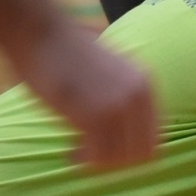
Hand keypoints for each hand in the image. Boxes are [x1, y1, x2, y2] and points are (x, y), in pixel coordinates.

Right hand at [22, 23, 158, 168]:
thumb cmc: (67, 54)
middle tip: (93, 155)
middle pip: (141, 153)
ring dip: (99, 162)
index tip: (112, 152)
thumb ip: (125, 99)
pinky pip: (98, 155)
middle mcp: (138, 97)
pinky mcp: (93, 114)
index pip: (155, 139)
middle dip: (117, 161)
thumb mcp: (112, 73)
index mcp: (146, 87)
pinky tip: (70, 151)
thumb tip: (129, 138)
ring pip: (120, 158)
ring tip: (78, 152)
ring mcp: (118, 106)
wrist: (40, 33)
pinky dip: (84, 160)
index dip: (134, 153)